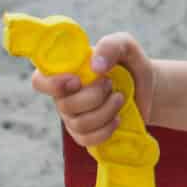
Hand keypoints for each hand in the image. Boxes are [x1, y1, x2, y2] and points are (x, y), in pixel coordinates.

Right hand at [31, 31, 157, 149]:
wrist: (147, 88)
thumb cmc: (129, 63)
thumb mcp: (125, 46)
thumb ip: (110, 46)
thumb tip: (96, 66)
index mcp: (66, 71)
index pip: (39, 81)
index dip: (52, 85)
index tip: (77, 81)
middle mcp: (64, 95)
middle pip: (64, 106)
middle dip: (94, 96)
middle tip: (111, 84)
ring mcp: (73, 117)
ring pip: (79, 124)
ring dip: (106, 111)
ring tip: (120, 98)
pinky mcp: (85, 134)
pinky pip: (87, 140)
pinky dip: (106, 130)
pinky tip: (117, 118)